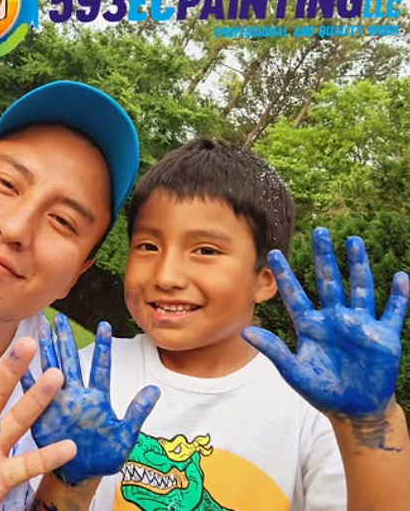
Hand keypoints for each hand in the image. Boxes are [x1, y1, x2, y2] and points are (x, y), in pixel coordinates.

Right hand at [22, 313, 159, 485]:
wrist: (80, 474)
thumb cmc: (104, 456)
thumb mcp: (125, 437)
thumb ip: (137, 413)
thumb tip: (154, 390)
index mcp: (97, 398)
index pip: (100, 367)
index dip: (102, 347)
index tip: (104, 325)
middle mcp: (76, 395)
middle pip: (70, 361)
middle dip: (65, 338)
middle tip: (60, 317)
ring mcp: (58, 403)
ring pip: (50, 369)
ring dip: (45, 349)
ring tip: (40, 328)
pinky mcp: (41, 415)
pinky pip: (31, 393)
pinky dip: (25, 377)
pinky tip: (19, 361)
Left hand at [242, 227, 408, 419]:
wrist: (354, 409)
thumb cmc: (322, 391)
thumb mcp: (294, 371)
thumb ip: (273, 349)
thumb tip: (246, 331)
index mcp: (311, 325)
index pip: (295, 294)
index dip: (285, 274)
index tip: (275, 252)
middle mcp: (335, 318)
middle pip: (328, 280)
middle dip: (324, 256)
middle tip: (320, 230)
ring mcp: (360, 325)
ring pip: (360, 287)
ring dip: (359, 265)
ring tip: (354, 241)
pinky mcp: (383, 336)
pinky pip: (393, 312)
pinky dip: (399, 296)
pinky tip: (400, 278)